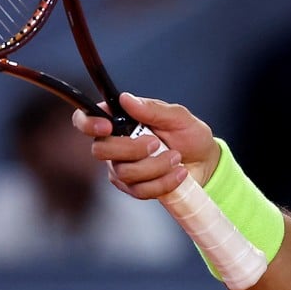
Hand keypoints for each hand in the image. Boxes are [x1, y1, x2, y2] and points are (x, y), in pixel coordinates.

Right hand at [73, 93, 222, 199]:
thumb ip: (152, 108)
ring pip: (124, 172)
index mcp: (120, 121)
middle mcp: (115, 144)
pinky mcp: (134, 188)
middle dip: (131, 149)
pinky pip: (140, 190)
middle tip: (157, 144)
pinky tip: (179, 173)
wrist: (205, 162)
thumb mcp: (178, 117)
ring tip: (176, 158)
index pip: (85, 119)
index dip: (88, 123)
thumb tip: (126, 99)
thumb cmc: (189, 135)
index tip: (107, 126)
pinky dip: (163, 181)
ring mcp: (122, 168)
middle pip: (101, 150)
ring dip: (156, 166)